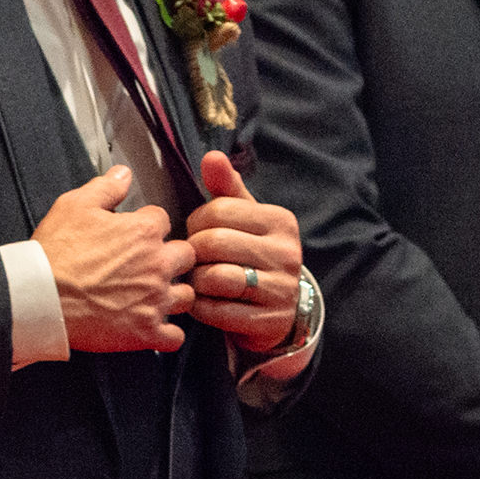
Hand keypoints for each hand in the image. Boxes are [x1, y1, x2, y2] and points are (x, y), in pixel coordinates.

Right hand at [37, 165, 193, 353]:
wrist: (40, 297)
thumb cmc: (55, 254)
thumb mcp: (74, 205)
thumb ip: (106, 187)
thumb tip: (123, 173)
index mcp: (144, 232)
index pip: (163, 220)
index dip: (148, 226)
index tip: (136, 235)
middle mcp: (157, 265)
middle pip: (186, 257)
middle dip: (171, 258)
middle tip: (149, 265)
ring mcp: (154, 301)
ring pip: (186, 297)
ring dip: (173, 295)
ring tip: (153, 297)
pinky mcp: (146, 332)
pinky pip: (175, 338)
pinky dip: (167, 335)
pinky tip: (153, 328)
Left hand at [179, 150, 304, 354]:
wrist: (278, 310)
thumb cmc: (252, 255)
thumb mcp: (244, 218)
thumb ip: (226, 188)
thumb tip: (211, 157)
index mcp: (280, 221)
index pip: (218, 211)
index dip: (195, 223)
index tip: (197, 233)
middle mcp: (287, 253)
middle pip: (214, 243)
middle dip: (193, 253)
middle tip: (193, 259)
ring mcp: (281, 289)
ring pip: (215, 278)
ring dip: (196, 281)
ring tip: (198, 280)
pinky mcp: (269, 321)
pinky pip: (217, 311)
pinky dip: (201, 307)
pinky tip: (205, 302)